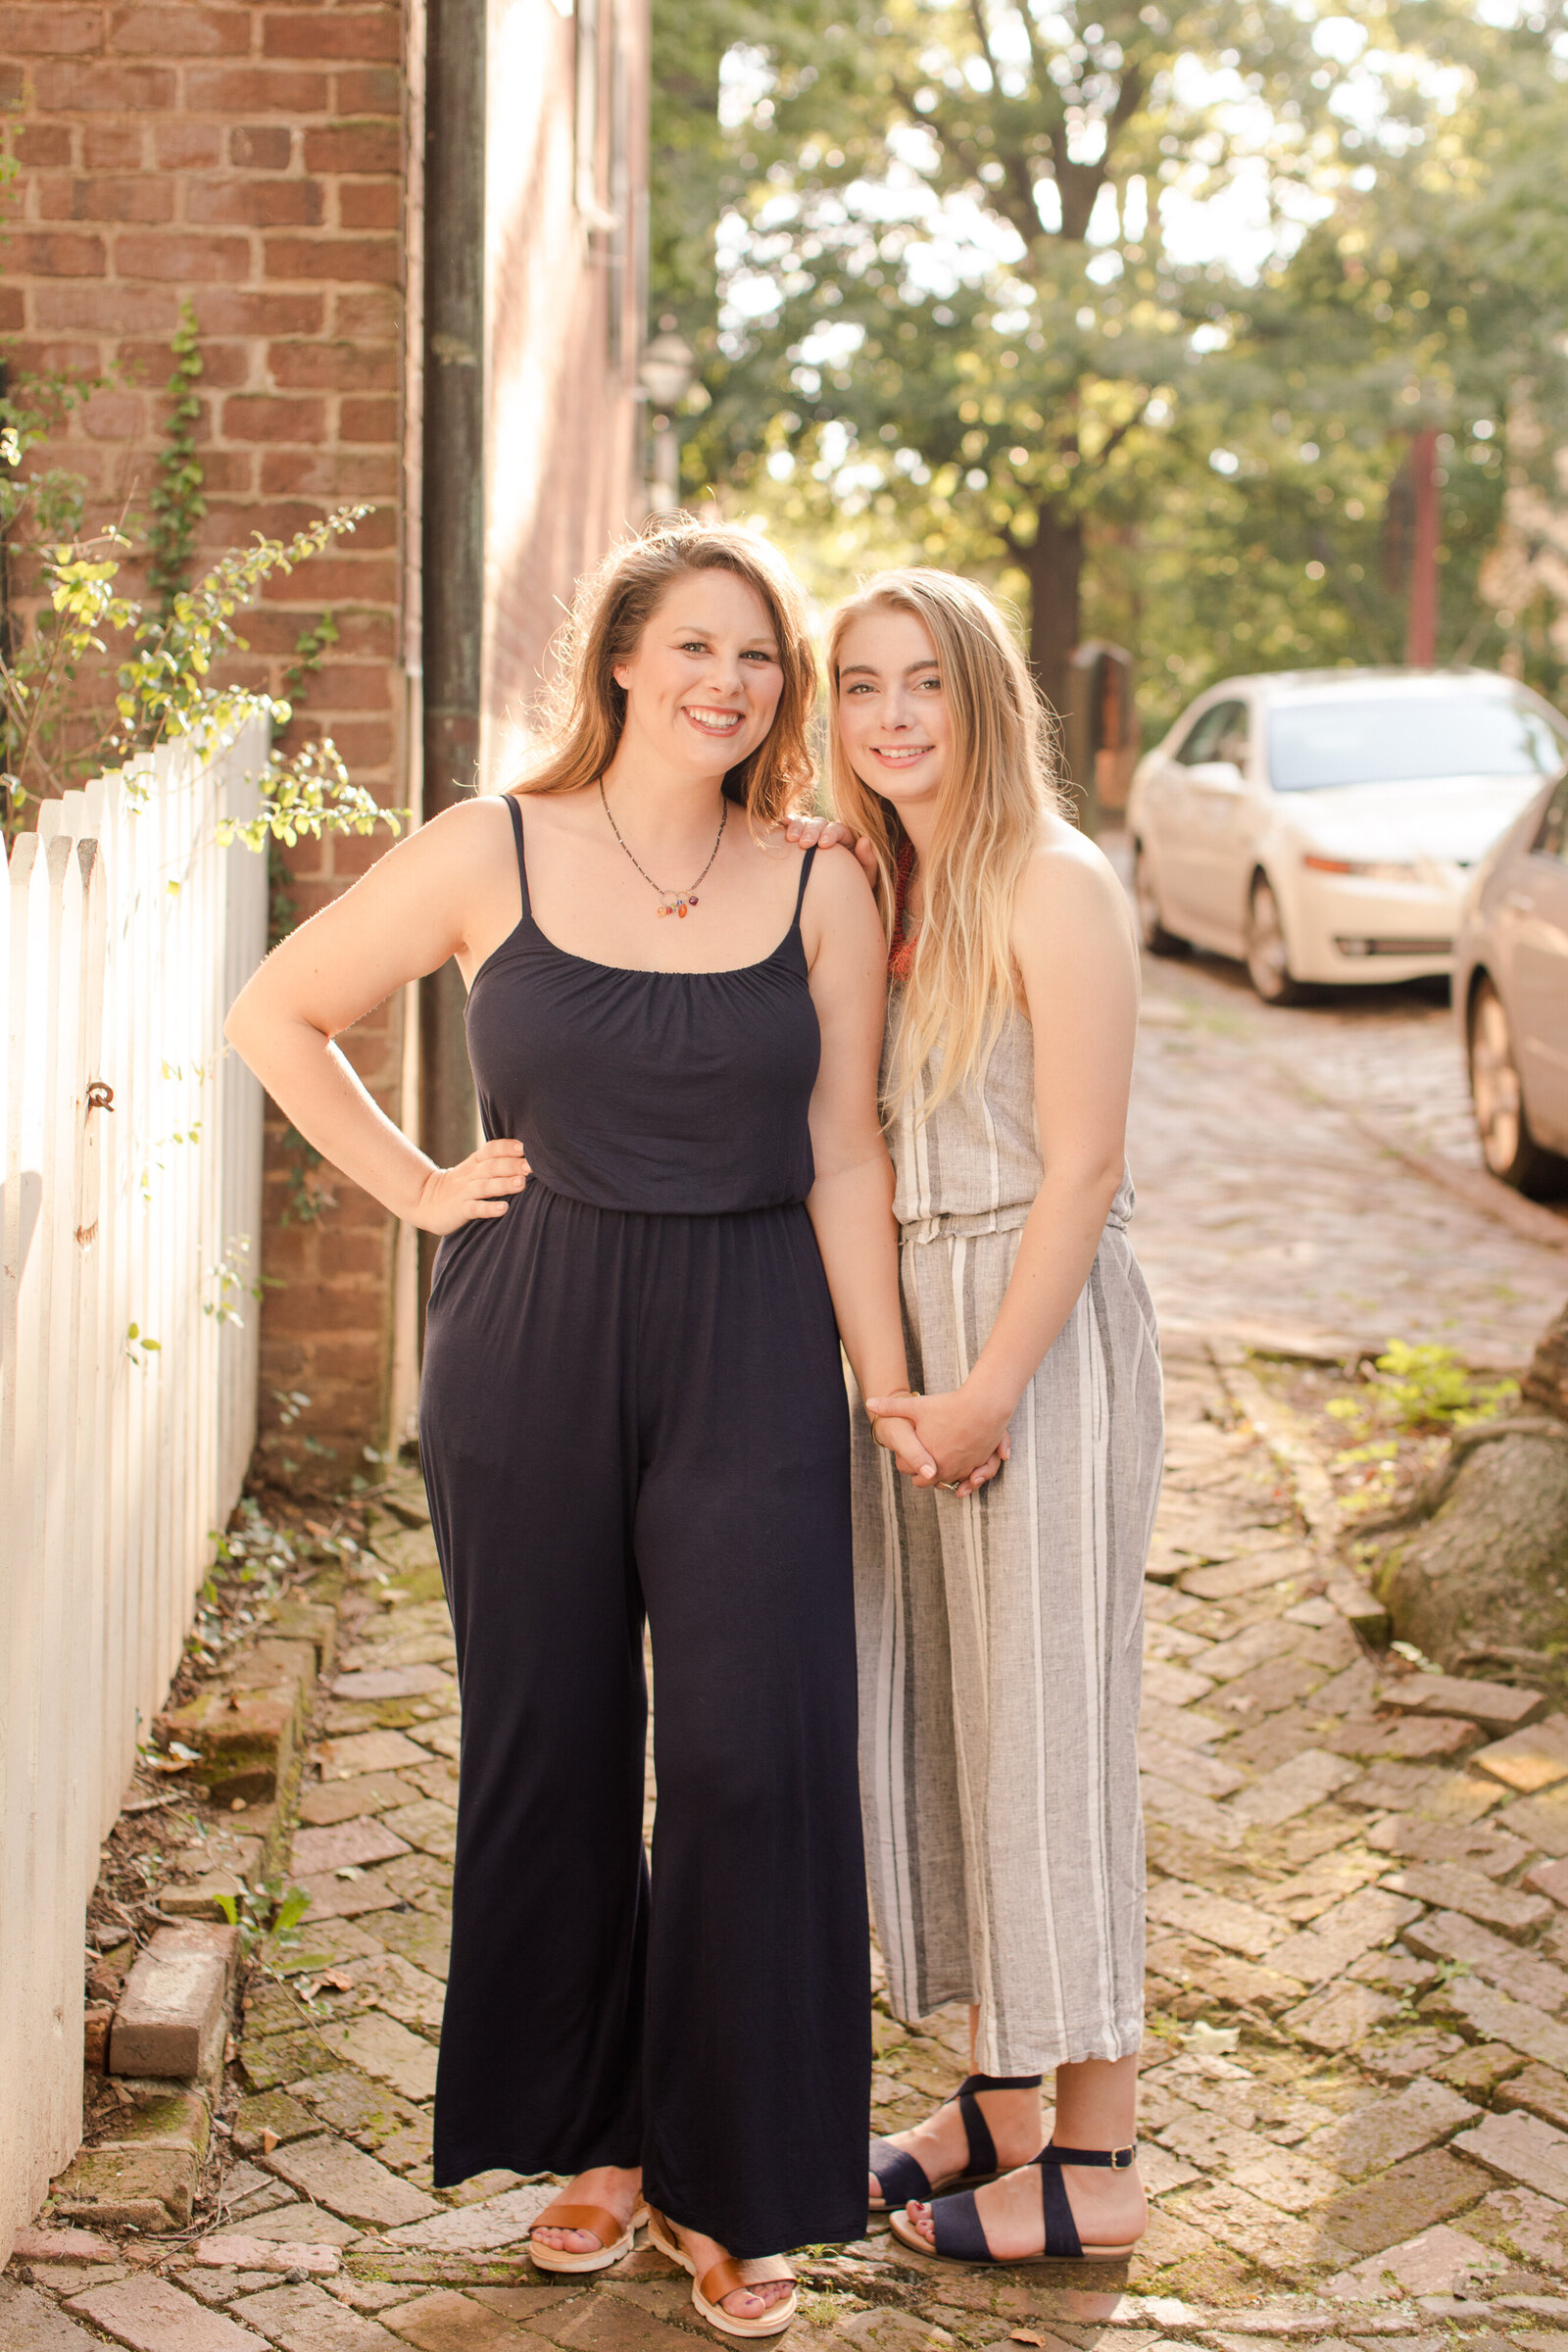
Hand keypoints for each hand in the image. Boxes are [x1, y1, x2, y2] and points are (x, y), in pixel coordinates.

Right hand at [414, 1138, 530, 1233]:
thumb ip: (496, 1163)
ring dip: (504, 1184)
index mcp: (475, 1163)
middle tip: (533, 1166)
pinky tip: (503, 1209)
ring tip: (522, 1183)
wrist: (424, 1201)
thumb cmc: (459, 1186)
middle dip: (513, 1164)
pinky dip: (489, 1208)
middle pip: (492, 1166)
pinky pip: (475, 1208)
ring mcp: (464, 1192)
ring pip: (486, 1186)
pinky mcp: (459, 1209)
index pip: (492, 1149)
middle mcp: (471, 1175)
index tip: (526, 1146)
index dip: (507, 1146)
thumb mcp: (474, 1170)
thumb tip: (528, 1158)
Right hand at [784, 812, 879, 886]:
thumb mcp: (866, 876)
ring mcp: (811, 834)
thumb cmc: (853, 886)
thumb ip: (868, 859)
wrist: (835, 897)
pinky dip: (788, 824)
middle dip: (811, 831)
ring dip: (797, 827)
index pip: (838, 829)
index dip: (830, 834)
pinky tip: (782, 824)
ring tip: (791, 838)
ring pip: (804, 823)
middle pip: (819, 823)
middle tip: (804, 843)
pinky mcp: (798, 840)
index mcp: (845, 838)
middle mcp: (827, 832)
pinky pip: (792, 827)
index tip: (823, 844)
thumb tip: (864, 840)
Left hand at [865, 1386, 1012, 1493]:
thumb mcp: (917, 1406)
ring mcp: (962, 1470)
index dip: (904, 1460)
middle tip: (917, 1460)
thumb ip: (891, 1407)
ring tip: (935, 1460)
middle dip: (920, 1472)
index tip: (905, 1451)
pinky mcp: (978, 1467)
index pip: (906, 1469)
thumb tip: (869, 1402)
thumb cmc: (948, 1406)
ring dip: (940, 1475)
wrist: (983, 1407)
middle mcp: (943, 1470)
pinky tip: (955, 1459)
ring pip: (946, 1482)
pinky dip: (959, 1473)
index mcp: (924, 1459)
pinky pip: (965, 1479)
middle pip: (924, 1481)